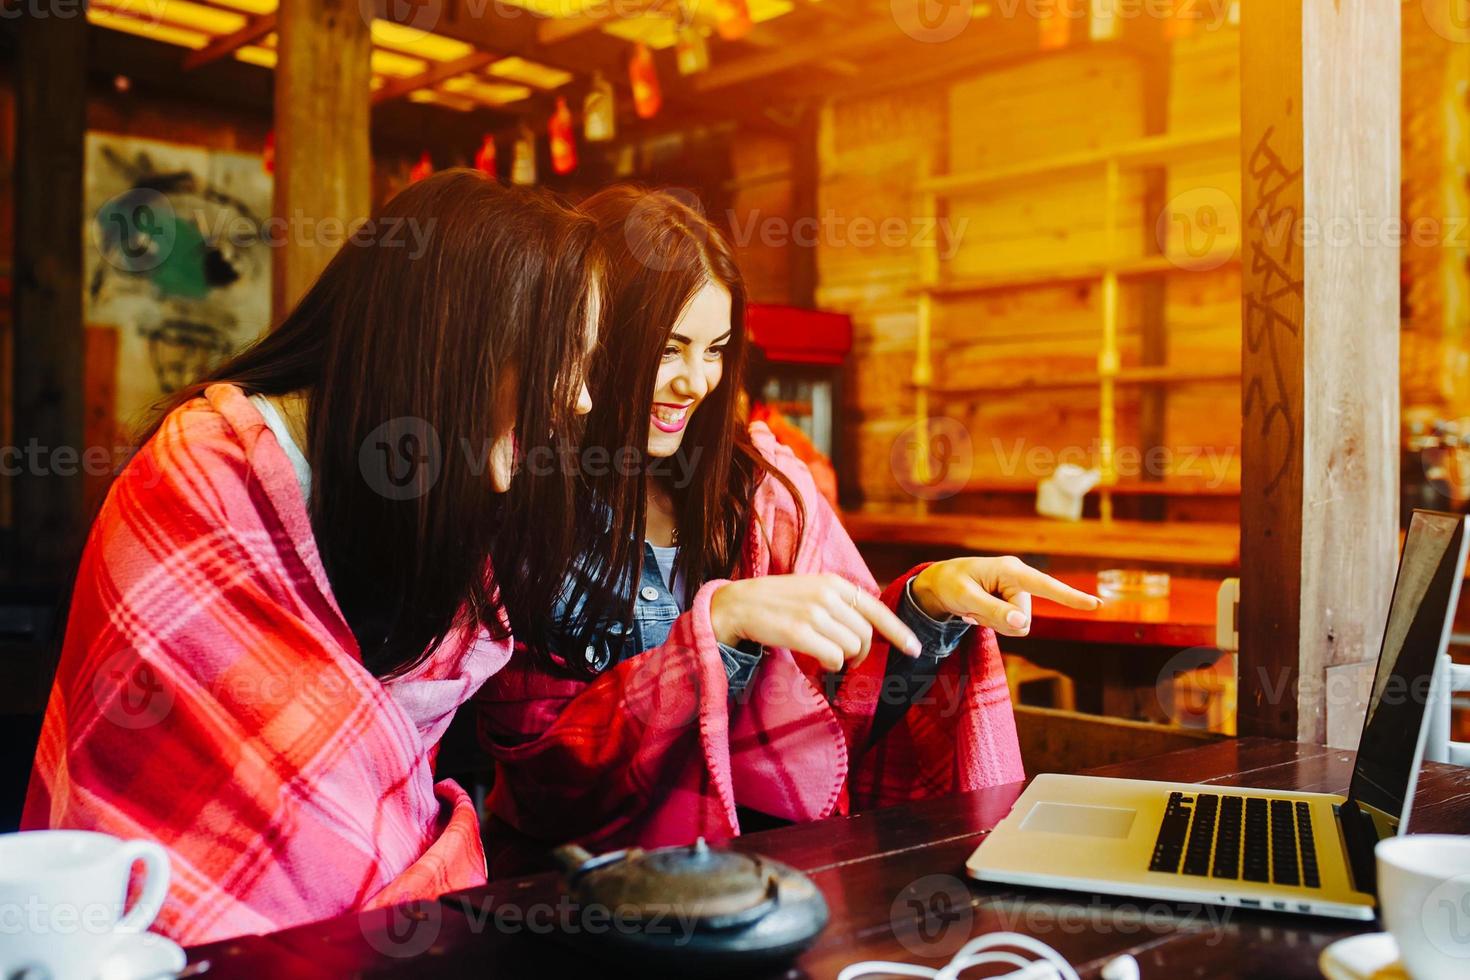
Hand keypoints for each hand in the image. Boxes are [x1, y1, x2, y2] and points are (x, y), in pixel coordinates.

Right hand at [709, 573, 922, 671]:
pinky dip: (831, 665)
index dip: (899, 633)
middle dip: (862, 654)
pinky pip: (833, 658)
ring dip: (844, 660)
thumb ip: (841, 603)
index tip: (915, 649)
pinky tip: (819, 660)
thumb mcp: (813, 591)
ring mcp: (813, 612)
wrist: (738, 605)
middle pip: (865, 635)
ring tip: (827, 656)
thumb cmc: (778, 603)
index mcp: (834, 583)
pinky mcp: (799, 631)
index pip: (877, 609)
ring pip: (851, 648)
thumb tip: (871, 626)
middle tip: (850, 661)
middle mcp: (827, 595)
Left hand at [909, 557, 1101, 636]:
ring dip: (995, 622)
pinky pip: (1012, 625)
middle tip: (974, 608)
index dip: (1070, 597)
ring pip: (1019, 625)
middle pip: (1023, 618)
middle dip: (999, 621)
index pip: (1045, 586)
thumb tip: (1022, 624)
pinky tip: (980, 611)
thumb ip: (994, 611)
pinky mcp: (1014, 602)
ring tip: (976, 606)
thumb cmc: (951, 584)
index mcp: (1011, 570)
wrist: (941, 584)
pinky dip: (994, 623)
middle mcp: (1019, 579)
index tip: (1096, 604)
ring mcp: (1017, 592)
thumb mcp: (965, 597)